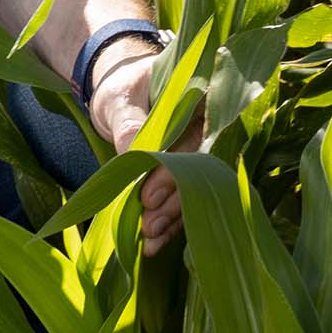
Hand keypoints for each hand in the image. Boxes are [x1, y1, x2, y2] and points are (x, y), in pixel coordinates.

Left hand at [85, 40, 191, 248]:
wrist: (122, 94)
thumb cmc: (123, 88)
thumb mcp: (119, 98)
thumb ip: (128, 121)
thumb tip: (131, 147)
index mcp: (204, 98)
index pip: (197, 140)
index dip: (176, 173)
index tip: (148, 197)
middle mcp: (212, 128)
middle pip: (201, 172)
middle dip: (174, 203)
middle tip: (148, 227)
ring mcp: (204, 153)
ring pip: (197, 190)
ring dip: (173, 219)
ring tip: (149, 243)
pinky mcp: (191, 175)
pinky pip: (187, 199)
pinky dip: (170, 222)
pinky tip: (154, 244)